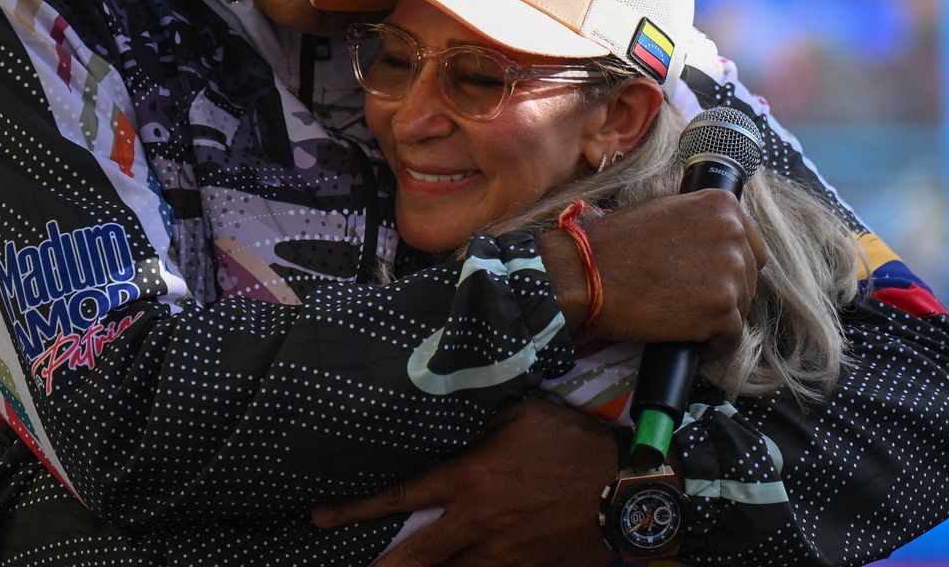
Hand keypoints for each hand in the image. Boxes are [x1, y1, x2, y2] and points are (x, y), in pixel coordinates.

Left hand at [312, 396, 615, 566]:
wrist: (626, 489)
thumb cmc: (574, 443)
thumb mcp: (522, 412)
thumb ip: (478, 413)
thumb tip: (445, 399)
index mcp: (470, 479)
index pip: (402, 496)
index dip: (357, 508)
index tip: (321, 517)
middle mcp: (477, 523)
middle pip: (415, 555)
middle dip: (381, 566)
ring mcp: (503, 554)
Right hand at [546, 187, 763, 359]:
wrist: (586, 274)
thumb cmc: (615, 245)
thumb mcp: (666, 211)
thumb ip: (702, 223)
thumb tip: (720, 246)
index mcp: (722, 205)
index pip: (751, 245)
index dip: (730, 267)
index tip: (710, 279)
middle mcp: (733, 234)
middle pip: (748, 278)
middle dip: (723, 292)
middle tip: (689, 301)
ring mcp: (730, 273)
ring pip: (740, 308)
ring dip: (716, 318)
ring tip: (682, 320)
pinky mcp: (722, 311)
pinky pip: (730, 339)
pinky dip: (711, 346)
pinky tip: (688, 342)